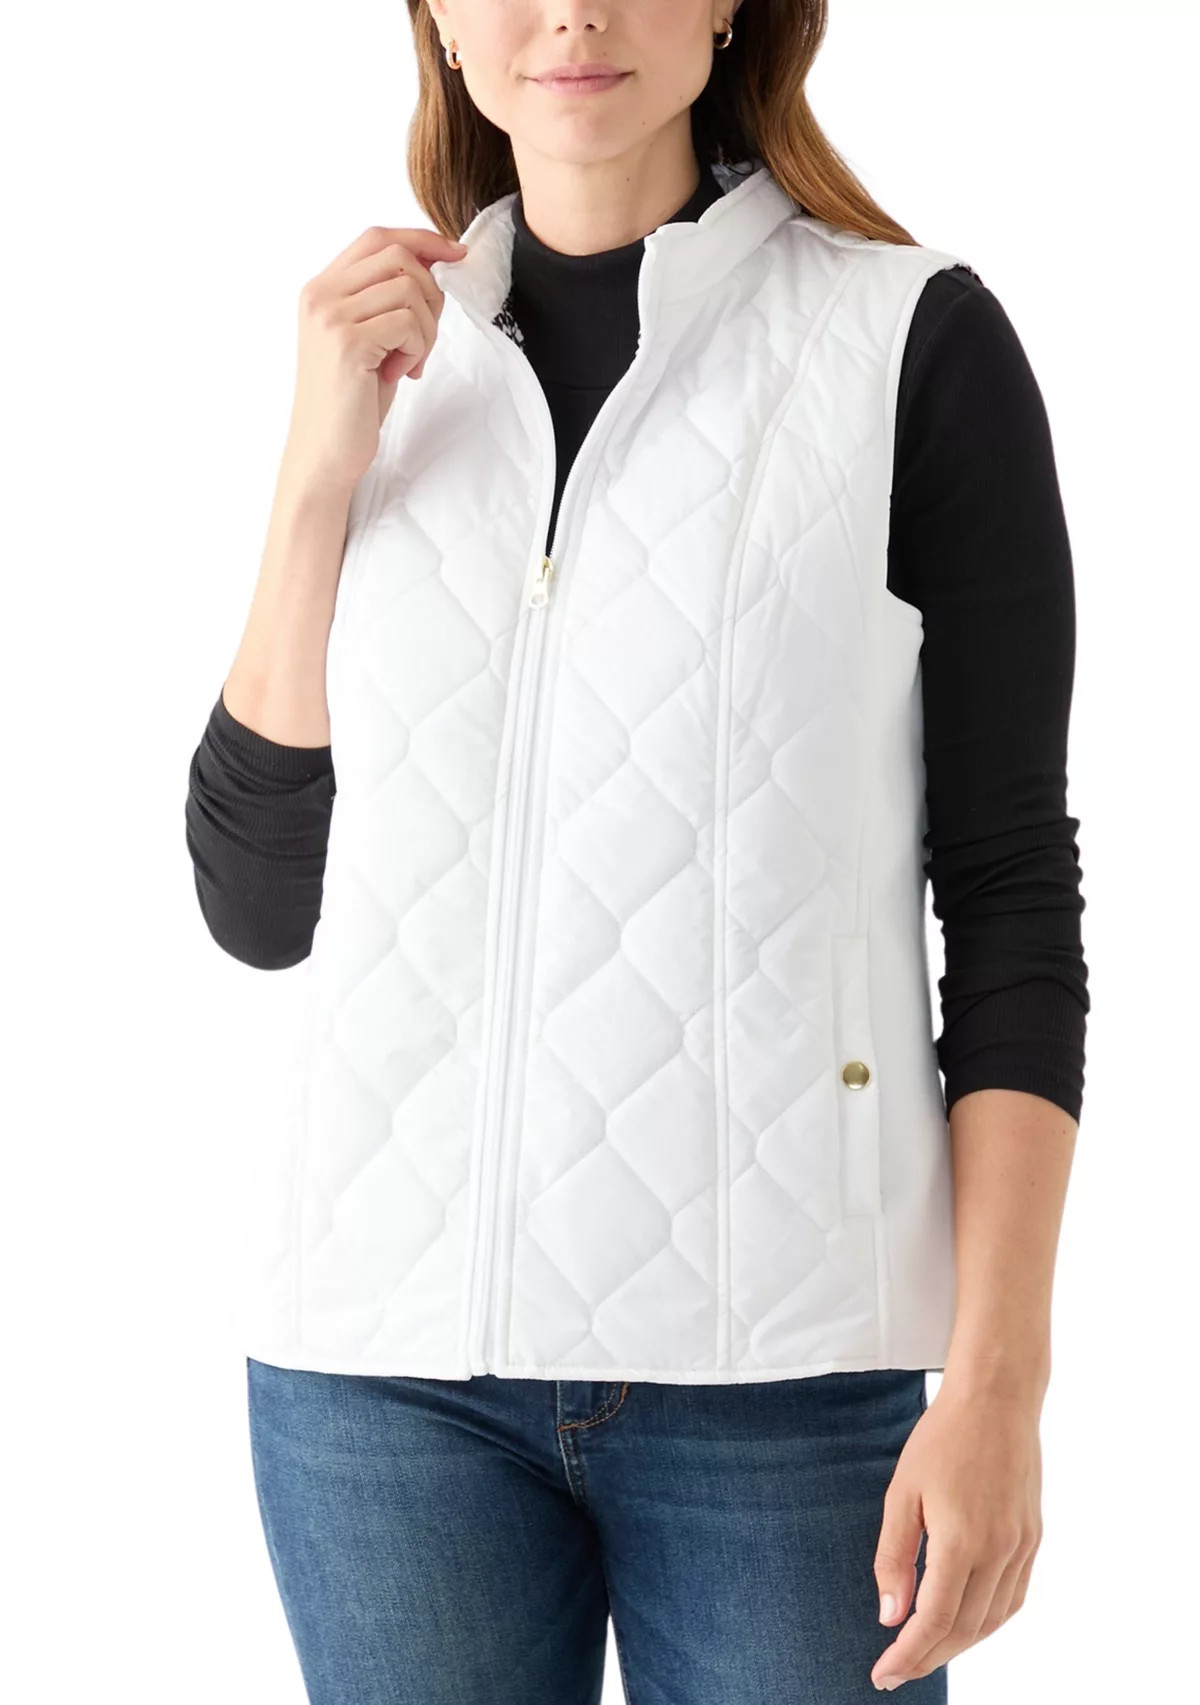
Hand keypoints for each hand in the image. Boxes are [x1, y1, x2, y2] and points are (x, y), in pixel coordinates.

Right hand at [282, 224, 469, 493]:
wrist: (324, 452)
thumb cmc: (352, 401)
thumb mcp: (369, 339)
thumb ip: (388, 300)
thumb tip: (435, 263)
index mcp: (321, 289)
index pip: (377, 238)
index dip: (422, 240)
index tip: (457, 255)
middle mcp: (321, 295)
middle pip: (398, 257)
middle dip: (430, 294)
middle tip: (425, 339)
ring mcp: (331, 317)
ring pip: (409, 289)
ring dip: (426, 329)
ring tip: (409, 363)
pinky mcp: (347, 343)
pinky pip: (408, 322)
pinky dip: (418, 349)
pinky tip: (402, 374)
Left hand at [869, 1376, 1043, 1689]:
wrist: (997, 1398)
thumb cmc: (942, 1438)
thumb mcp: (902, 1492)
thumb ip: (895, 1557)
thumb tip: (890, 1616)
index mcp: (962, 1541)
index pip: (935, 1620)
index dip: (908, 1654)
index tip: (882, 1674)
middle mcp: (999, 1551)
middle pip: (965, 1629)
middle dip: (928, 1657)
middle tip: (897, 1671)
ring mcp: (1022, 1547)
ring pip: (992, 1620)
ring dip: (959, 1645)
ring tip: (925, 1653)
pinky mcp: (1033, 1538)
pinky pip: (1013, 1598)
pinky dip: (988, 1621)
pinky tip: (966, 1623)